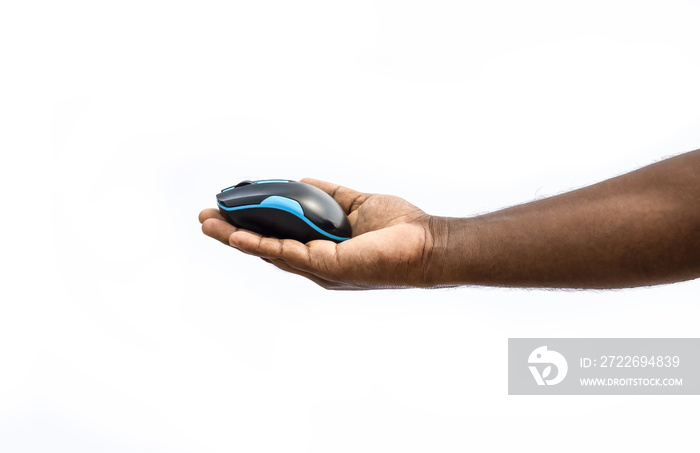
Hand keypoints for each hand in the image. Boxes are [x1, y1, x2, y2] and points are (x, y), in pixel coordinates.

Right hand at [199, 178, 440, 288]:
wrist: (428, 244)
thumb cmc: (400, 228)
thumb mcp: (356, 203)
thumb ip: (327, 194)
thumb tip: (300, 180)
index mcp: (322, 250)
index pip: (280, 237)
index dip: (253, 224)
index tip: (231, 209)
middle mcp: (316, 264)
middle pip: (265, 247)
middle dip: (233, 233)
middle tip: (205, 219)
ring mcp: (320, 268)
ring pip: (269, 251)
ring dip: (236, 238)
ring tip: (208, 224)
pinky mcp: (328, 266)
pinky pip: (287, 253)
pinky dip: (260, 243)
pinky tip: (237, 234)